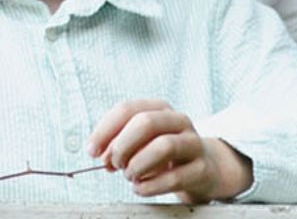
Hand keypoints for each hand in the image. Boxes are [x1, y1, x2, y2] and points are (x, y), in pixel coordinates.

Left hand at [87, 99, 251, 202]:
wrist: (204, 169)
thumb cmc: (163, 154)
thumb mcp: (140, 143)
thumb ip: (118, 144)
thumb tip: (100, 156)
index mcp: (159, 108)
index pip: (127, 109)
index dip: (105, 130)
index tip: (92, 151)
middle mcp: (178, 121)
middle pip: (146, 122)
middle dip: (123, 145)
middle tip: (115, 164)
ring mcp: (193, 143)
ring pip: (164, 146)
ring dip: (138, 165)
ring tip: (130, 176)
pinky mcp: (202, 169)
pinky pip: (175, 177)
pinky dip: (151, 185)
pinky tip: (140, 188)